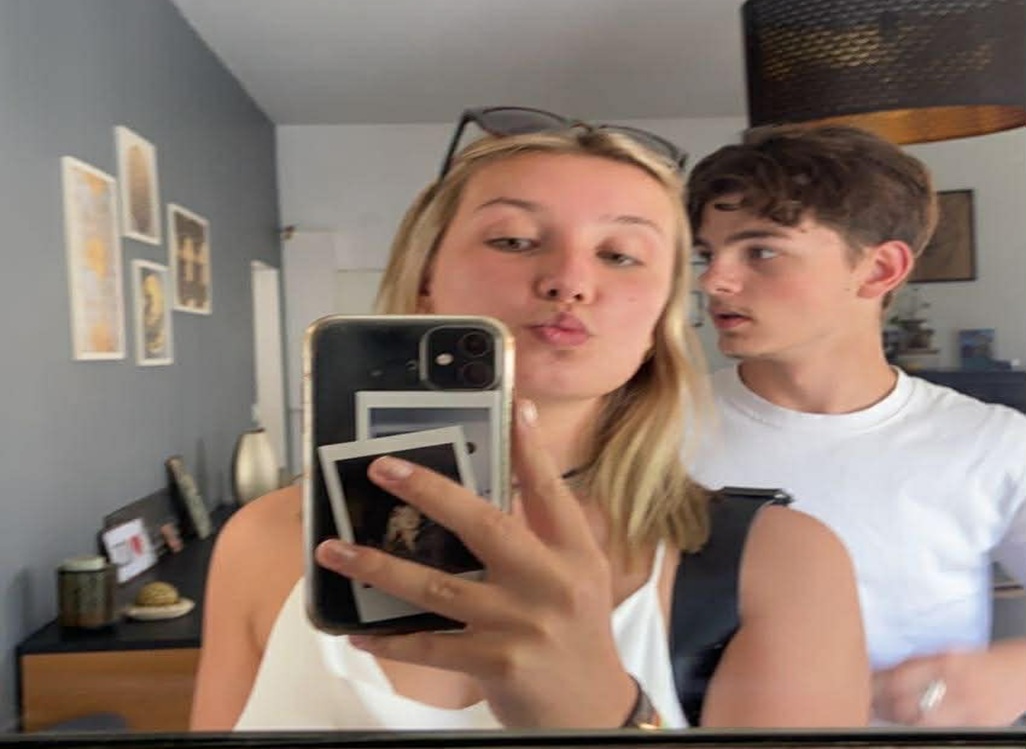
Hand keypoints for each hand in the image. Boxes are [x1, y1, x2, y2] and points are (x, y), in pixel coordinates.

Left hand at [314, 399, 636, 727]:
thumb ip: (543, 536)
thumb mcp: (577, 579)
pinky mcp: (497, 662)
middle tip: (382, 468)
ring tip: (334, 551)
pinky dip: (391, 639)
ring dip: (379, 567)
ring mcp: (522, 623)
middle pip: (485, 525)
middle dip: (429, 492)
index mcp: (574, 554)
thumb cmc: (577, 637)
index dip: (530, 450)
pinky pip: (431, 644)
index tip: (515, 407)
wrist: (594, 712)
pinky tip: (359, 630)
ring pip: (439, 585)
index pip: (549, 492)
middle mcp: (551, 582)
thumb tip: (502, 486)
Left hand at [873, 642, 1025, 725]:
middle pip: (907, 703)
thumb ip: (917, 664)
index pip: (900, 677)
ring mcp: (969, 709)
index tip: (861, 686)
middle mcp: (956, 685)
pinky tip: (909, 724)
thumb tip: (882, 672)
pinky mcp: (978, 726)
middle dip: (882, 706)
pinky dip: (920, 728)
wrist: (1021, 673)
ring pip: (921, 722)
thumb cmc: (980, 662)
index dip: (875, 685)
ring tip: (882, 716)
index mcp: (946, 662)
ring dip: (897, 720)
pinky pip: (942, 731)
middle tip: (865, 705)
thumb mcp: (947, 654)